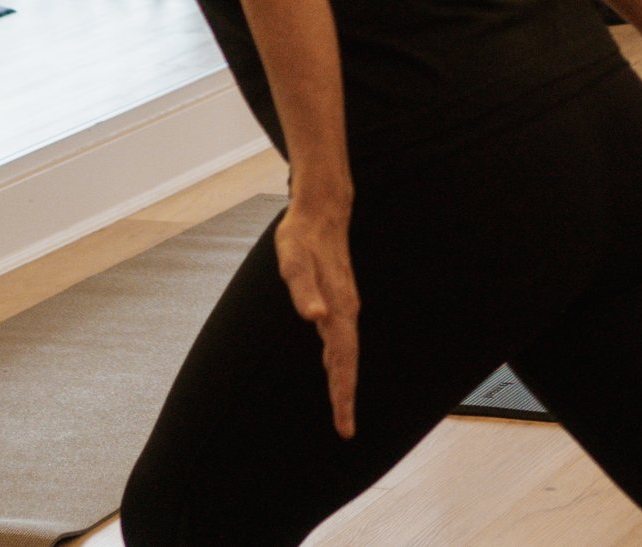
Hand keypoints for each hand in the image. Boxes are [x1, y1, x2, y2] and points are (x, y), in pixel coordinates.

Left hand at [274, 200, 360, 438]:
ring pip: (346, 352)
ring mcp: (344, 307)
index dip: (343, 392)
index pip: (342, 360)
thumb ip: (303, 290)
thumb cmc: (302, 237)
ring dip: (345, 382)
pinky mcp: (339, 302)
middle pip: (347, 362)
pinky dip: (341, 362)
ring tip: (342, 409)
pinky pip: (342, 340)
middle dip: (346, 396)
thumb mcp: (294, 260)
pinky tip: (335, 369)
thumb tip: (314, 316)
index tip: (345, 423)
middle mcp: (345, 311)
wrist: (322, 212)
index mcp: (337, 308)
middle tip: (345, 429)